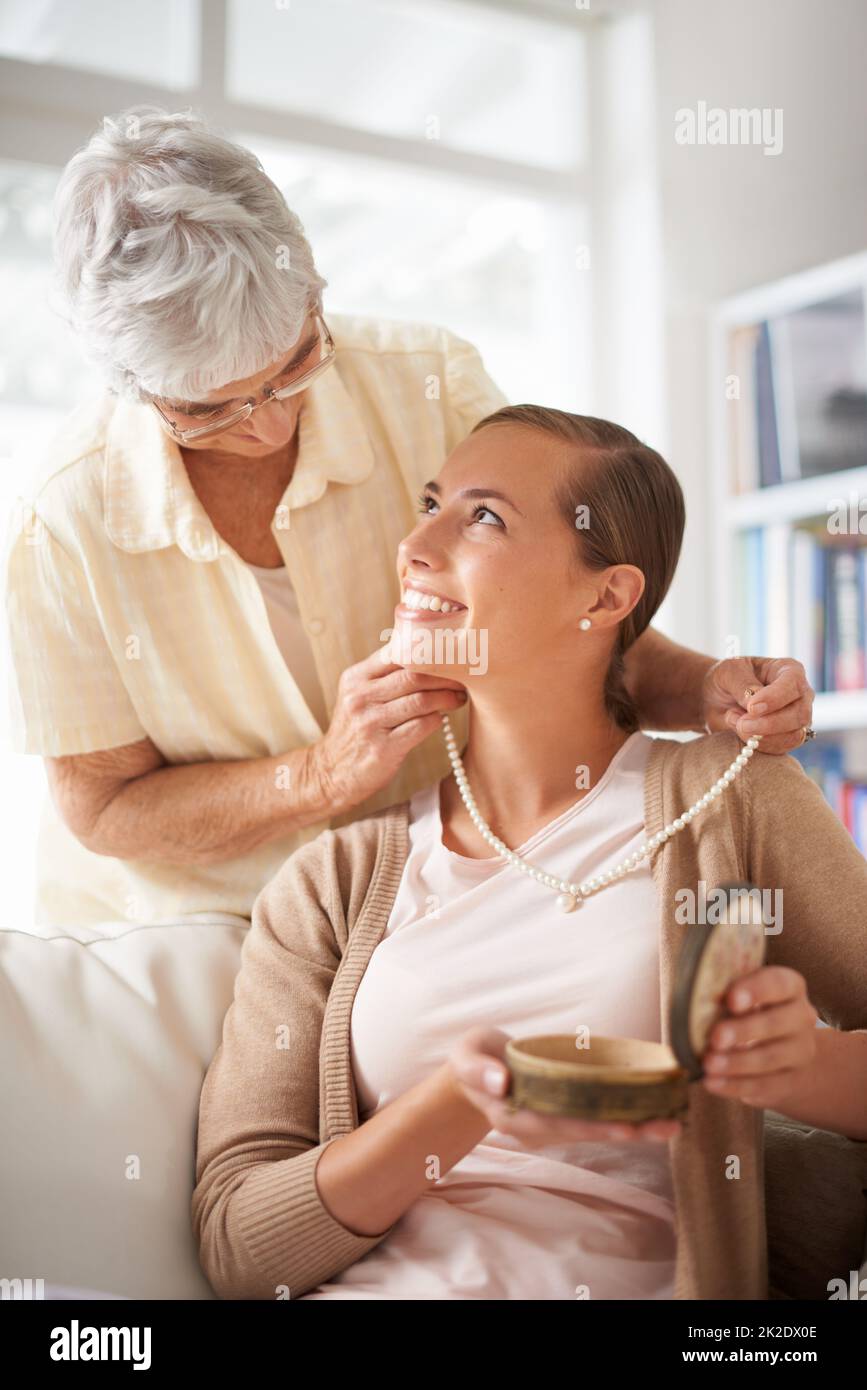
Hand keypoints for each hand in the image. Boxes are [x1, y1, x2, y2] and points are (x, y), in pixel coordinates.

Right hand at [310, 646, 467, 816]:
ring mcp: (370, 723)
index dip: (428, 653)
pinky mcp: (383, 748)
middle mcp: (360, 697)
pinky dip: (437, 720)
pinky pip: (421, 727)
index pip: (397, 654)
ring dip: (446, 698)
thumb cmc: (355, 731)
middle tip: (463, 678)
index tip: (449, 657)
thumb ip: (383, 676)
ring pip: (420, 700)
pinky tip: (442, 719)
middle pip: (413, 675)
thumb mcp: (358, 696)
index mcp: (355, 678)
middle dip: (445, 675)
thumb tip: (426, 655)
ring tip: (459, 698)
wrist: (331, 773)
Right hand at [446, 1025, 681, 1146]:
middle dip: (627, 1130)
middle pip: (587, 1132)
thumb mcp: (466, 1056)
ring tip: (674, 1124)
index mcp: (514, 1117)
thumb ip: (477, 1069)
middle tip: (667, 1127)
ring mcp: (554, 1122)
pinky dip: (627, 1115)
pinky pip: (598, 1117)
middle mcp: (539, 1126)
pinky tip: (655, 1112)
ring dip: (636, 1127)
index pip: (558, 1124)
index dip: (592, 1126)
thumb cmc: (474, 1059)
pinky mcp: (566, 1112)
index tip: (624, 1126)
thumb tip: (501, 1080)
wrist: (477, 1068)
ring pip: (598, 1128)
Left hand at [701, 656, 813, 753]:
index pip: (793, 684)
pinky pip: (781, 748)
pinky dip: (758, 745)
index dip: (775, 698)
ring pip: (793, 736)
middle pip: (800, 715)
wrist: (716, 699)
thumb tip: (756, 704)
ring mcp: (796, 718)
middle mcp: (800, 695)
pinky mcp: (787, 738)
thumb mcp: (728, 672)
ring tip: (735, 722)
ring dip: (761, 736)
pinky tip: (739, 730)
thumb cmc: (727, 678)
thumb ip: (742, 684)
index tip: (751, 707)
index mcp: (789, 670)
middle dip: (769, 724)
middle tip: (741, 724)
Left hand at [702, 966, 818, 1107]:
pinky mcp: (791, 1081)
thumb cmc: (750, 1011)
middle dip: (744, 1030)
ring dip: (737, 1062)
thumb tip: (692, 1000)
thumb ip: (725, 994)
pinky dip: (736, 1085)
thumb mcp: (743, 995)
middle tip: (716, 1037)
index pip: (779, 983)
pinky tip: (712, 1083)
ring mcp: (800, 1051)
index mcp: (790, 986)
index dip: (756, 990)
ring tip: (709, 1064)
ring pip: (770, 1058)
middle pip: (776, 1023)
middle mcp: (801, 1017)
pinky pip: (765, 1085)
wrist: (785, 1053)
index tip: (731, 1000)